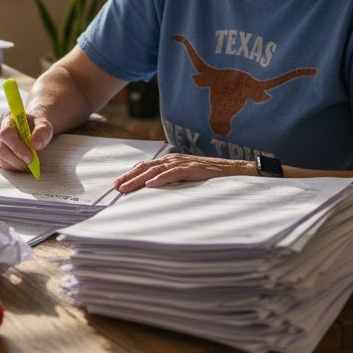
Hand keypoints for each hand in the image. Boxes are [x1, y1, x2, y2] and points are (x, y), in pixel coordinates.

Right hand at [0, 110, 52, 171]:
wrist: (28, 125)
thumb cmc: (35, 125)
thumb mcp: (43, 124)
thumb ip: (42, 131)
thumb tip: (36, 145)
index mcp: (7, 118)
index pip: (6, 134)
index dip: (17, 147)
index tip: (30, 158)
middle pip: (1, 149)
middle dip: (17, 160)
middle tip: (32, 165)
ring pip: (0, 158)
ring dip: (16, 165)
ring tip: (30, 165)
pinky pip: (0, 163)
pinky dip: (12, 167)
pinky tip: (23, 165)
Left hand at [113, 153, 253, 192]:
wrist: (236, 170)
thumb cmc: (212, 177)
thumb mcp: (188, 179)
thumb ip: (173, 182)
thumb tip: (156, 193)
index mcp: (172, 162)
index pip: (147, 166)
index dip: (131, 173)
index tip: (118, 183)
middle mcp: (175, 159)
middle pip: (147, 167)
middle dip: (130, 177)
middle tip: (116, 187)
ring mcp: (184, 162)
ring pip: (156, 170)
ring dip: (139, 179)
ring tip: (127, 187)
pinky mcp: (194, 168)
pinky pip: (174, 173)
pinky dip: (160, 178)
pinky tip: (150, 185)